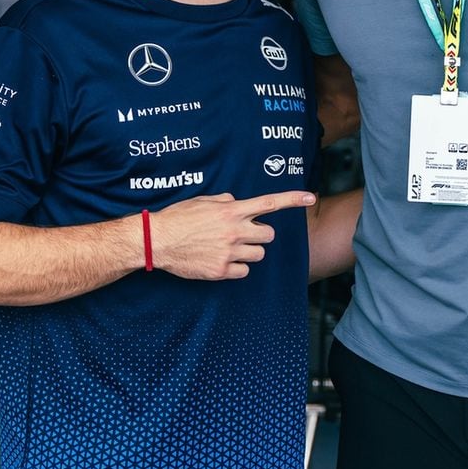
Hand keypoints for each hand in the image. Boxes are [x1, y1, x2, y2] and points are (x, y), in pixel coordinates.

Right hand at [148, 191, 315, 279]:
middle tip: (242, 235)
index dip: (293, 199)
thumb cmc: (178, 217)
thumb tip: (237, 204)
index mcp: (231, 210)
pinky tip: (221, 261)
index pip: (269, 203)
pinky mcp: (221, 271)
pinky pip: (244, 271)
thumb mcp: (203, 200)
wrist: (157, 241)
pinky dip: (237, 268)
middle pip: (268, 235)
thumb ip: (225, 201)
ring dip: (250, 252)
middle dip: (259, 235)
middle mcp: (234, 230)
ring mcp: (229, 252)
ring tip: (229, 248)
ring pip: (259, 255)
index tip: (310, 197)